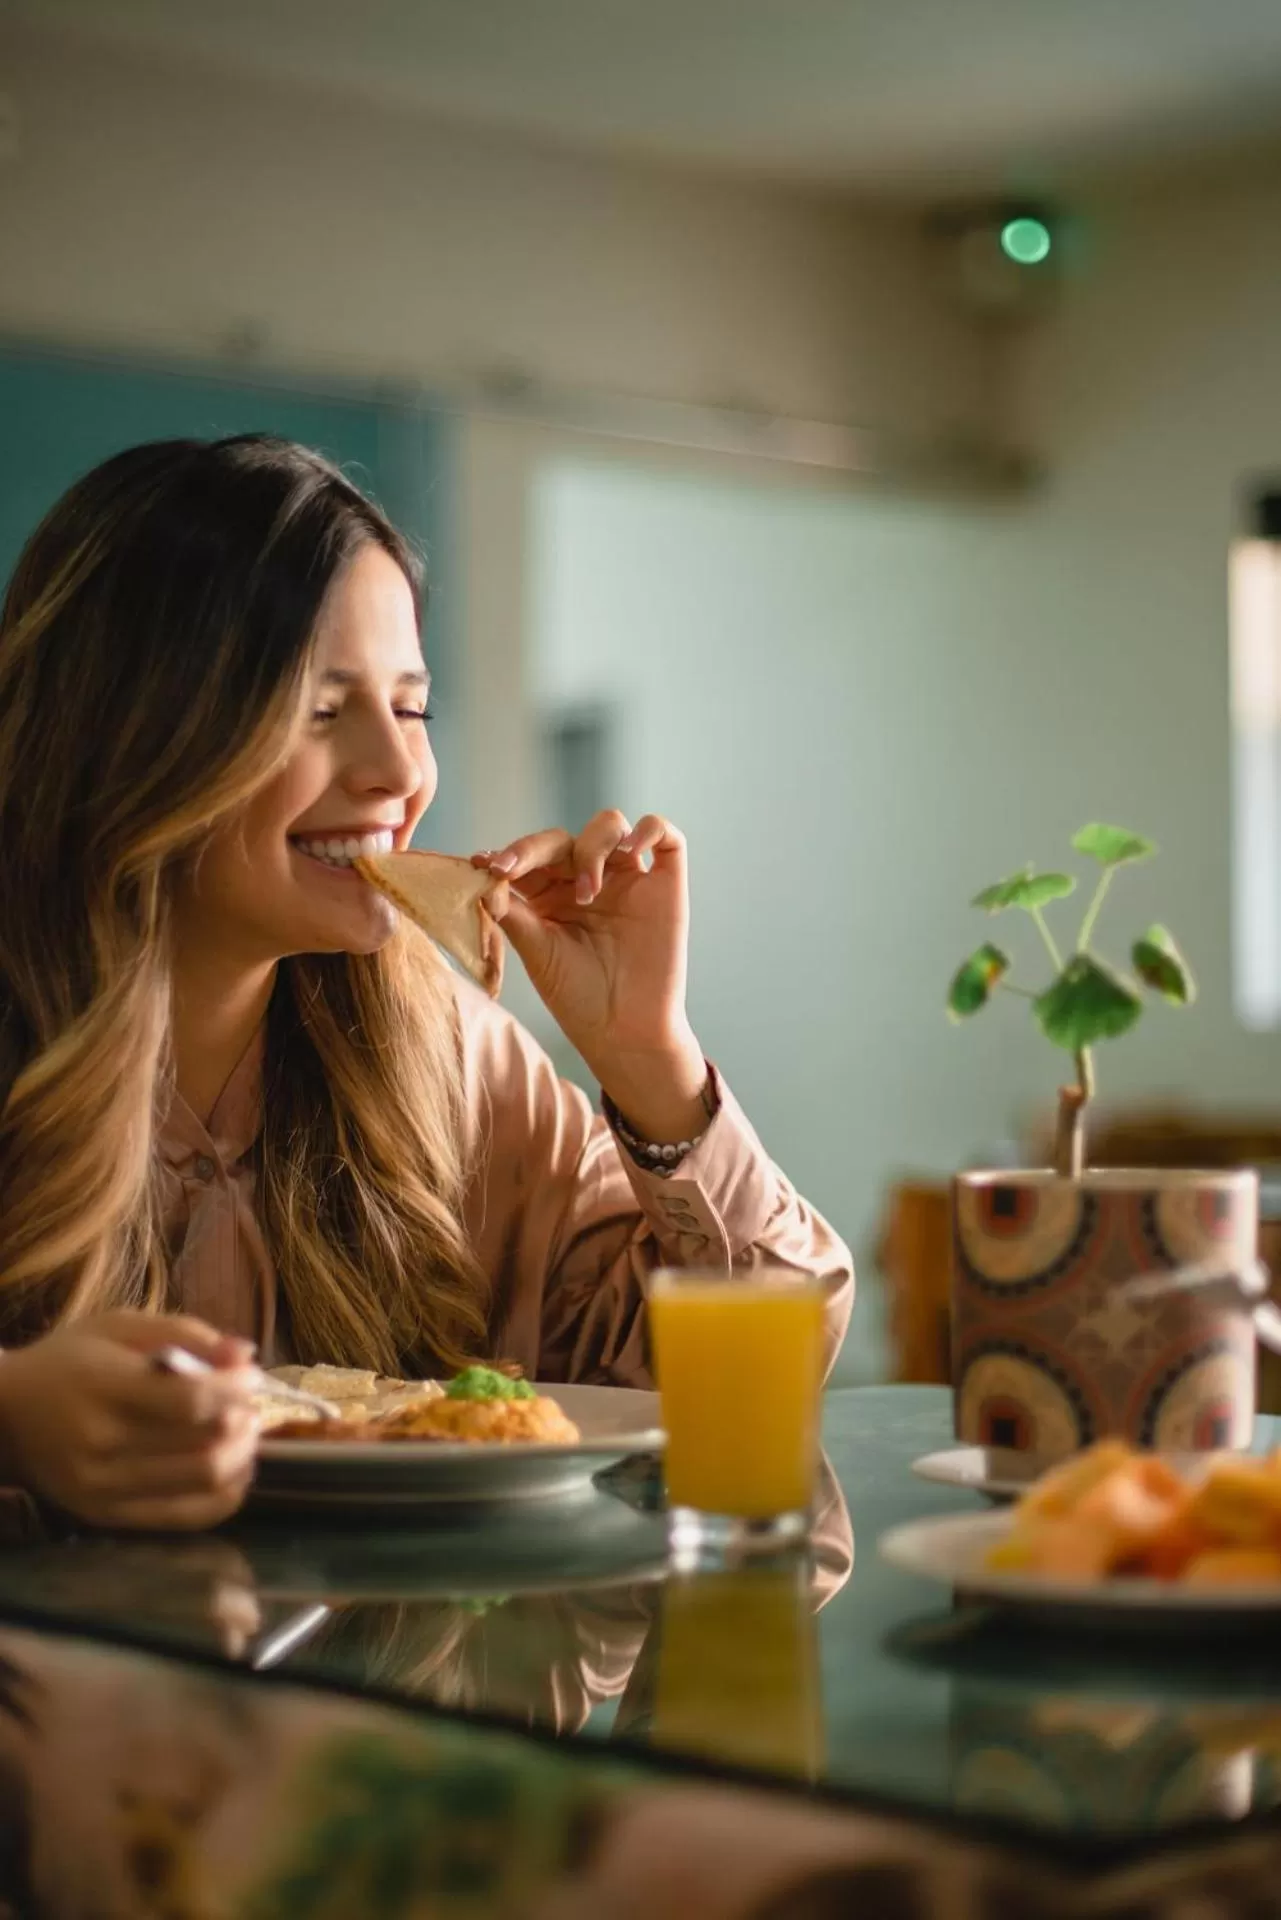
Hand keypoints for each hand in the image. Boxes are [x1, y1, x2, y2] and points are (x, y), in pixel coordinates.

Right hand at [0, 1311, 259, 1529]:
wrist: (7, 1416)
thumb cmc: (70, 1361)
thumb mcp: (119, 1328)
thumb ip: (185, 1333)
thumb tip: (246, 1354)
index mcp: (103, 1388)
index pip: (191, 1401)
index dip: (236, 1388)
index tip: (250, 1375)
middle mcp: (101, 1445)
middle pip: (205, 1444)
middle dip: (245, 1419)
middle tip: (248, 1403)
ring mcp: (103, 1488)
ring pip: (205, 1481)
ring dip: (242, 1454)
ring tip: (242, 1432)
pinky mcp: (107, 1517)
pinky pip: (188, 1517)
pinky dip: (226, 1493)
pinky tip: (233, 1468)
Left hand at [478, 811, 708, 1141]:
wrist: (624, 1031)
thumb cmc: (577, 997)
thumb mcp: (536, 952)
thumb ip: (512, 911)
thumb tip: (479, 877)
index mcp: (551, 894)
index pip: (529, 857)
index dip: (509, 854)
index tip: (485, 865)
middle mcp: (588, 879)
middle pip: (562, 838)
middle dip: (534, 849)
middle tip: (512, 870)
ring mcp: (627, 878)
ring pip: (608, 826)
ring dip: (591, 849)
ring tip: (589, 893)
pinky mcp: (665, 883)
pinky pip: (664, 835)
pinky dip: (648, 830)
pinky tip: (630, 851)